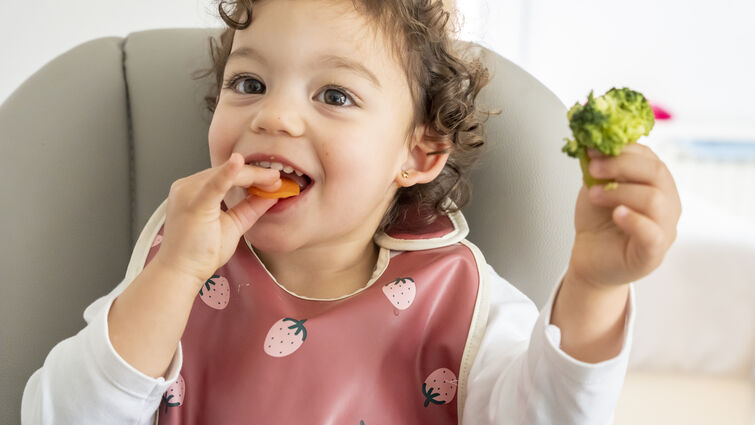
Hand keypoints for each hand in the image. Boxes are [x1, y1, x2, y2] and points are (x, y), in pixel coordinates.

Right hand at [154, 153, 281, 282]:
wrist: (180, 272)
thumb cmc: (200, 253)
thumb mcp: (233, 224)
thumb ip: (250, 208)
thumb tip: (270, 195)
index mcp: (194, 190)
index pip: (226, 175)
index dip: (252, 175)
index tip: (274, 180)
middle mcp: (187, 187)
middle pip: (227, 172)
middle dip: (255, 174)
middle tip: (278, 179)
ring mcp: (187, 194)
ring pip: (225, 175)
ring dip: (251, 175)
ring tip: (273, 179)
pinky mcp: (193, 205)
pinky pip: (213, 185)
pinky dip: (227, 174)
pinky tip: (239, 163)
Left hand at [567, 142, 681, 289]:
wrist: (589, 257)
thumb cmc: (598, 222)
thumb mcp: (595, 186)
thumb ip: (599, 167)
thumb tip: (592, 142)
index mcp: (656, 183)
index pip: (649, 157)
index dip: (622, 149)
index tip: (594, 149)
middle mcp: (667, 202)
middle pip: (656, 173)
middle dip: (621, 165)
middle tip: (593, 168)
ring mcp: (664, 228)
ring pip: (654, 199)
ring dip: (620, 191)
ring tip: (595, 194)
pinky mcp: (654, 252)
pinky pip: (652, 233)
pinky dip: (634, 220)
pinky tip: (617, 214)